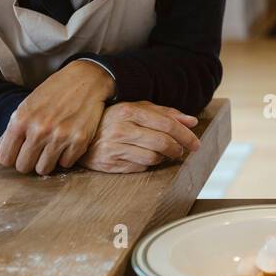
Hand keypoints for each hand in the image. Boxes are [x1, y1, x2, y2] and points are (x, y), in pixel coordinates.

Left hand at [0, 60, 113, 174]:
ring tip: (52, 145)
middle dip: (29, 160)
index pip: (5, 159)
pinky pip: (66, 164)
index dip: (13, 156)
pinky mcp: (79, 140)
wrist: (85, 80)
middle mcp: (39, 129)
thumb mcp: (24, 109)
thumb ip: (5, 137)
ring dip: (47, 161)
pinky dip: (66, 156)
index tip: (21, 149)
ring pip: (44, 169)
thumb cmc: (51, 94)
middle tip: (38, 147)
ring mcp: (60, 136)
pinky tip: (67, 141)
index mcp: (20, 120)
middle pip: (23, 167)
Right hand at [77, 101, 199, 173]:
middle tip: (183, 151)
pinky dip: (148, 163)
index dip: (185, 135)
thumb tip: (192, 122)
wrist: (80, 135)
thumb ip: (165, 113)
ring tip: (164, 153)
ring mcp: (113, 148)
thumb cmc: (114, 119)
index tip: (195, 143)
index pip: (166, 124)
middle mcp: (121, 129)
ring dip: (164, 157)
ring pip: (153, 157)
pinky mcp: (109, 164)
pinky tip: (146, 157)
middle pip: (162, 142)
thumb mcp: (137, 109)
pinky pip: (140, 167)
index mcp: (129, 111)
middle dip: (178, 149)